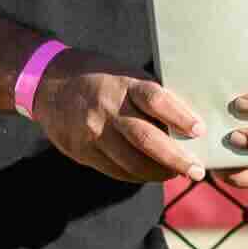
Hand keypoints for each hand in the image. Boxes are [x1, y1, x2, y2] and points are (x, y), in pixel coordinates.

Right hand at [24, 59, 205, 187]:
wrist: (48, 84)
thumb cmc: (99, 77)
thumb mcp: (125, 74)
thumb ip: (149, 96)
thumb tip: (185, 122)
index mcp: (123, 84)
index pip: (155, 100)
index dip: (179, 116)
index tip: (199, 130)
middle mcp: (107, 108)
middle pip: (146, 138)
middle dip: (175, 158)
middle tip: (197, 171)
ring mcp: (92, 132)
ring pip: (131, 161)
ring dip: (158, 172)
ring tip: (176, 174)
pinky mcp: (82, 151)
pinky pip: (115, 170)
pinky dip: (137, 175)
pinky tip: (150, 174)